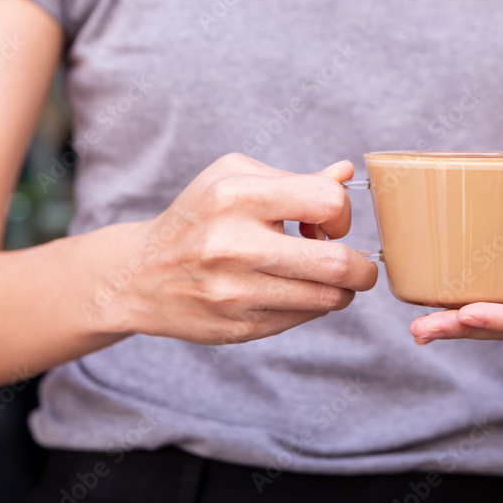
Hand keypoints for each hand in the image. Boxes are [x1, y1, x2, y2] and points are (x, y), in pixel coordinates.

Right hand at [117, 153, 377, 343]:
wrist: (140, 275)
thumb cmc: (198, 218)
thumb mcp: (232, 179)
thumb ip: (293, 179)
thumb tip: (346, 174)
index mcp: (235, 195)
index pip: (327, 202)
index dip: (342, 214)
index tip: (330, 223)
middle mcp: (233, 245)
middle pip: (337, 263)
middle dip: (363, 268)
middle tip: (360, 267)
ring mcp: (235, 292)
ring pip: (326, 298)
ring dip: (342, 290)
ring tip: (329, 279)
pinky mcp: (238, 327)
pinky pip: (302, 319)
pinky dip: (311, 306)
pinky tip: (293, 292)